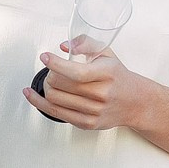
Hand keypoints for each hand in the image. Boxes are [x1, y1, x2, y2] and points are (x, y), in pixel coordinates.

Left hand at [24, 42, 142, 130]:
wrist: (135, 102)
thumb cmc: (118, 77)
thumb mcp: (107, 53)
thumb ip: (86, 43)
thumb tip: (64, 46)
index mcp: (107, 74)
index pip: (76, 72)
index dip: (56, 64)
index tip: (45, 57)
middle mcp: (101, 94)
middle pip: (61, 85)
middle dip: (50, 74)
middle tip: (52, 70)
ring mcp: (94, 111)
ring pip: (55, 99)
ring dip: (46, 87)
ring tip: (50, 81)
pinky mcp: (87, 123)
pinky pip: (56, 114)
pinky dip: (40, 103)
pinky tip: (33, 96)